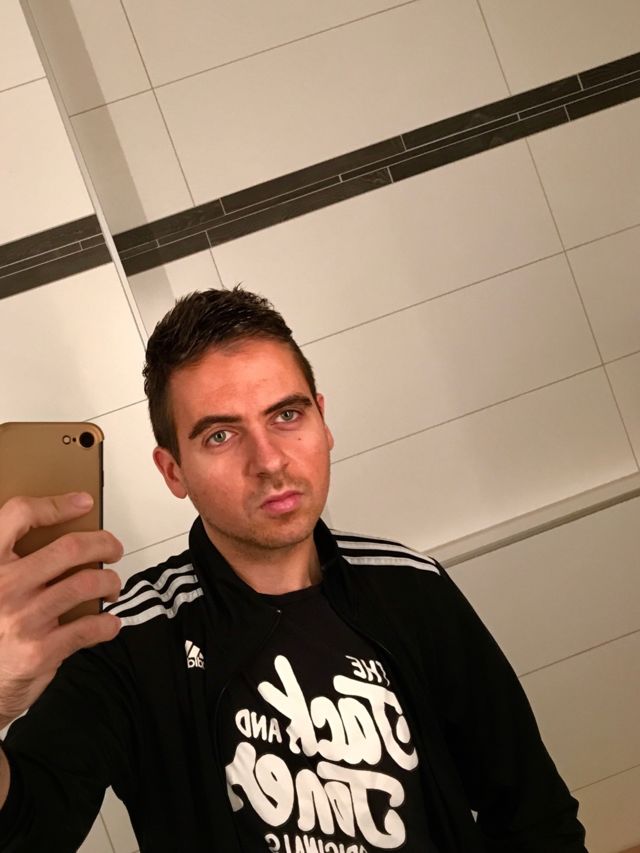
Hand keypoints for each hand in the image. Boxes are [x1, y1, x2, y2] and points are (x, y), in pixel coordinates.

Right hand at [0, 493, 122, 728]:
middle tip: (114, 548)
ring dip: (110, 581)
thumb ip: (18, 563)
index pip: (18, 515)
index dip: (55, 504)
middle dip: (103, 543)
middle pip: (68, 548)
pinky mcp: (40, 650)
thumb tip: (67, 538)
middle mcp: (3, 586)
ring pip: (86, 583)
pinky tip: (109, 623)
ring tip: (111, 585)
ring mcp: (22, 619)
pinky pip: (90, 627)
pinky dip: (108, 624)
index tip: (83, 502)